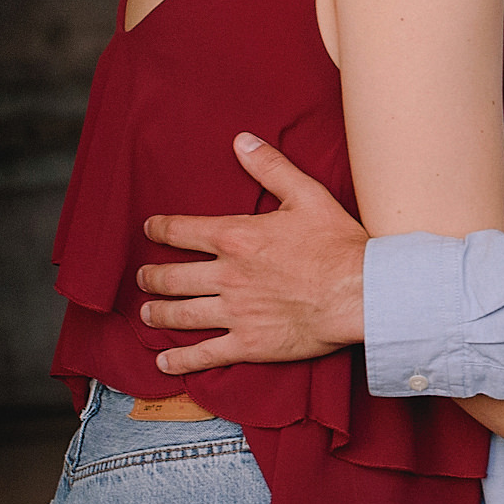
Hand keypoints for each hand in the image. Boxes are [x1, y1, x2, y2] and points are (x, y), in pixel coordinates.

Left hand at [136, 134, 367, 373]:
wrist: (360, 292)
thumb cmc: (337, 244)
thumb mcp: (307, 194)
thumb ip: (271, 167)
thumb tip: (242, 141)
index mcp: (236, 238)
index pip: (182, 231)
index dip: (160, 229)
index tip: (149, 229)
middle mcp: (227, 276)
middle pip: (172, 277)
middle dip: (151, 276)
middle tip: (142, 277)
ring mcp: (235, 312)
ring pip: (181, 314)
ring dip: (158, 313)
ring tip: (147, 312)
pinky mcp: (249, 344)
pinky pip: (205, 355)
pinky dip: (180, 360)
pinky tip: (164, 363)